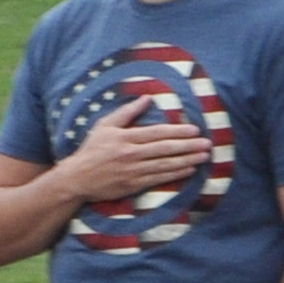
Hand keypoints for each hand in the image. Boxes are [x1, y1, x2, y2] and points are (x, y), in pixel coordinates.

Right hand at [69, 92, 214, 206]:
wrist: (75, 178)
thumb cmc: (91, 150)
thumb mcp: (104, 126)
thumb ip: (127, 112)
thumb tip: (147, 98)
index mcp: (125, 137)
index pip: (157, 133)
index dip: (178, 131)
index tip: (195, 130)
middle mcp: (131, 154)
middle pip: (165, 149)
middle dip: (189, 146)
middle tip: (207, 143)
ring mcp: (133, 170)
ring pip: (165, 164)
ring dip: (187, 160)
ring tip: (203, 156)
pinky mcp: (133, 185)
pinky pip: (159, 179)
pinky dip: (175, 174)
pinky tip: (189, 170)